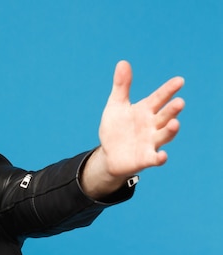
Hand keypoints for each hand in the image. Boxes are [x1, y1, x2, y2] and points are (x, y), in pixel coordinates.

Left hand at [98, 60, 184, 177]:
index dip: (168, 90)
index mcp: (146, 110)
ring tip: (174, 123)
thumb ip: (122, 86)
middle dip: (172, 110)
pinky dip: (159, 158)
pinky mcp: (145, 159)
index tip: (179, 81)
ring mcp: (150, 142)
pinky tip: (162, 156)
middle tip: (179, 102)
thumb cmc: (116, 128)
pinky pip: (154, 159)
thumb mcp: (116, 105)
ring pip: (164, 135)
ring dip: (170, 130)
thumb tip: (123, 62)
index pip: (159, 98)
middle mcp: (152, 125)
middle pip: (165, 116)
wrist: (109, 154)